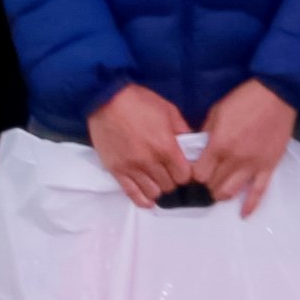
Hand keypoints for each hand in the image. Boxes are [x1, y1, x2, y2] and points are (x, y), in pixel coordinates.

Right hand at [86, 82, 194, 206]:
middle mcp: (150, 162)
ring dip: (159, 190)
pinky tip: (148, 200)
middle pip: (169, 186)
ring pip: (153, 193)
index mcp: (166, 147)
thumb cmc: (139, 101)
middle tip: (171, 175)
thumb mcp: (168, 110)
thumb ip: (183, 130)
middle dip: (173, 182)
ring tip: (159, 182)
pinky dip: (142, 200)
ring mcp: (132, 168)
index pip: (184, 176)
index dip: (187, 175)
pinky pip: (131, 193)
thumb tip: (193, 144)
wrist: (106, 99)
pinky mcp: (116, 170)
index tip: (185, 170)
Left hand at [197, 80, 297, 216]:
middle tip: (205, 181)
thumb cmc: (244, 100)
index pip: (199, 174)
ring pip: (231, 192)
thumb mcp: (216, 111)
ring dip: (221, 195)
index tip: (193, 172)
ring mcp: (252, 166)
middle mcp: (234, 160)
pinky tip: (243, 214)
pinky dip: (250, 205)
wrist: (276, 95)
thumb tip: (198, 149)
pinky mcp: (268, 168)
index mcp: (218, 145)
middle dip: (205, 185)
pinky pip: (259, 192)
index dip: (193, 175)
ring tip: (218, 190)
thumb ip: (205, 133)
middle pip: (213, 185)